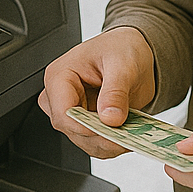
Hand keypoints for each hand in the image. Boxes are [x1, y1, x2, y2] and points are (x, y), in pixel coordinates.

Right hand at [38, 26, 155, 158]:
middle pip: (73, 131)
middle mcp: (61, 98)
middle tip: (127, 135)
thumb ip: (116, 91)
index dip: (84, 126)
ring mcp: (73, 114)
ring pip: (85, 142)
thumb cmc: (121, 47)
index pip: (62, 112)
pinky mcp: (86, 125)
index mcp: (60, 76)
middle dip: (101, 137)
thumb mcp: (123, 63)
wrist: (133, 51)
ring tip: (132, 134)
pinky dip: (112, 144)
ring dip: (109, 143)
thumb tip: (110, 117)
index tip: (109, 129)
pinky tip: (128, 136)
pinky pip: (96, 144)